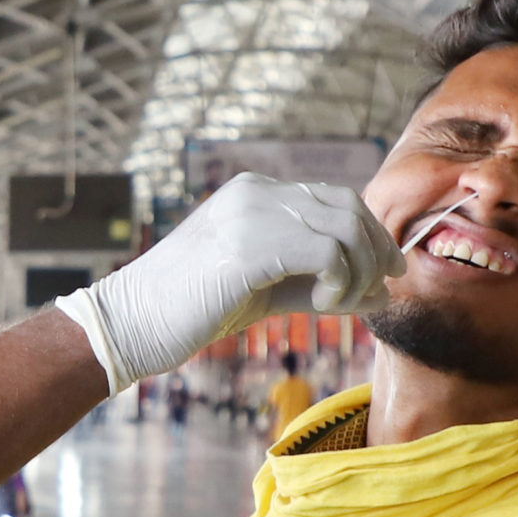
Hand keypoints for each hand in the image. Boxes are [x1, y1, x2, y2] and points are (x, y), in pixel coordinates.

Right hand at [56, 173, 400, 394]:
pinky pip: (327, 253)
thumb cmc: (190, 311)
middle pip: (348, 207)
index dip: (372, 234)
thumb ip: (318, 285)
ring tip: (338, 305)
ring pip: (344, 228)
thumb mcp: (265, 290)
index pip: (336, 197)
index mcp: (254, 192)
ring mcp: (251, 214)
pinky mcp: (249, 247)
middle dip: (377, 251)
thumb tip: (380, 293)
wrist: (130, 324)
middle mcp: (255, 192)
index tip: (387, 273)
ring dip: (359, 272)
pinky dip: (340, 282)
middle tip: (380, 291)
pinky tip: (322, 305)